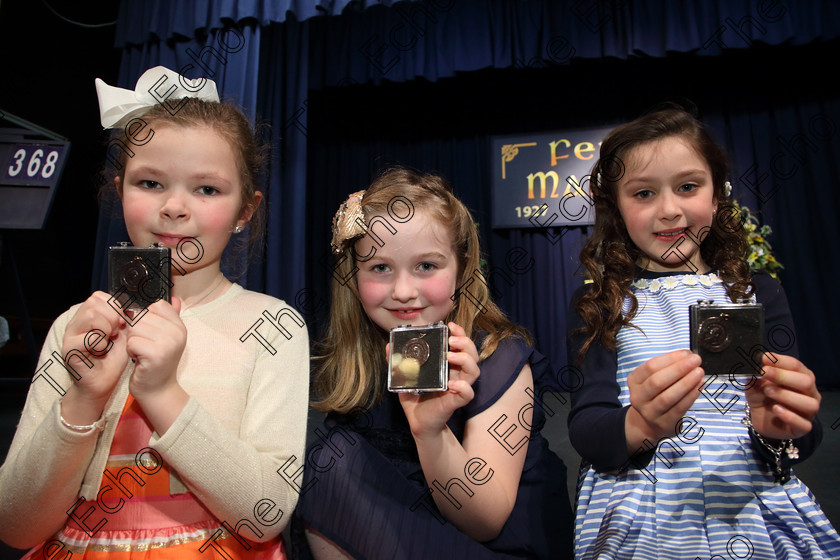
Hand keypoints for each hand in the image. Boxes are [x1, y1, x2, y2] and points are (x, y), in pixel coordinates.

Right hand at [61, 291, 129, 401]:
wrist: (103, 383)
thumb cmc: (112, 358)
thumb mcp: (123, 333)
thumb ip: (125, 318)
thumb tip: (135, 304)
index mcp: (88, 316)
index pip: (99, 296)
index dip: (115, 306)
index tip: (122, 322)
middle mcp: (76, 322)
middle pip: (94, 302)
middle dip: (112, 316)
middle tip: (116, 332)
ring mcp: (70, 335)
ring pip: (91, 315)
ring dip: (106, 327)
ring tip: (109, 340)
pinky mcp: (69, 349)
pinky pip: (87, 336)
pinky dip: (100, 342)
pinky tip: (101, 351)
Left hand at [127, 297, 186, 398]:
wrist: (158, 390)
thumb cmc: (156, 363)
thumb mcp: (166, 338)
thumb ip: (169, 317)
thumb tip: (175, 298)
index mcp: (180, 326)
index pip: (157, 305)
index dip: (145, 316)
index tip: (148, 332)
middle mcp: (178, 333)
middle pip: (142, 316)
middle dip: (136, 331)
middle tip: (144, 346)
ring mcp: (168, 343)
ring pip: (135, 328)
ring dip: (132, 341)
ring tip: (141, 352)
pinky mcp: (156, 354)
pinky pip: (132, 342)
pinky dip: (131, 351)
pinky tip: (139, 359)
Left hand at [397, 322, 480, 438]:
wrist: (418, 423)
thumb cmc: (415, 399)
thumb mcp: (405, 378)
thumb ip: (398, 363)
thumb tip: (389, 347)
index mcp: (447, 365)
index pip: (460, 345)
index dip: (460, 333)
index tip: (450, 326)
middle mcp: (455, 374)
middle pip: (472, 354)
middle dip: (465, 343)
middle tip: (451, 341)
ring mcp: (457, 387)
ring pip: (474, 371)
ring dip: (465, 360)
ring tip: (450, 356)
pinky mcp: (455, 402)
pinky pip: (468, 393)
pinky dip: (464, 387)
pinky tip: (452, 384)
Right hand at [626, 350, 703, 446]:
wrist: (649, 422)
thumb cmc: (656, 394)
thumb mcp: (653, 379)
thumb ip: (668, 367)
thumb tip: (688, 355)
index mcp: (634, 381)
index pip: (650, 367)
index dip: (670, 358)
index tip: (686, 353)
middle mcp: (638, 397)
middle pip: (657, 381)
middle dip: (678, 369)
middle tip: (696, 360)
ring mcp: (650, 412)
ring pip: (667, 397)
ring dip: (686, 383)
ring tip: (699, 372)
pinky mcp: (664, 423)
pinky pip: (679, 408)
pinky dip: (690, 396)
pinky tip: (699, 386)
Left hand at [745, 353, 819, 440]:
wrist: (761, 420)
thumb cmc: (763, 398)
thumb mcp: (755, 385)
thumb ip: (755, 377)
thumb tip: (750, 366)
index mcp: (800, 377)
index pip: (796, 365)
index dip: (780, 361)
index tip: (764, 358)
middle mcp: (809, 393)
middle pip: (806, 381)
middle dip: (783, 376)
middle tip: (764, 372)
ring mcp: (808, 411)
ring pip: (809, 403)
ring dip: (786, 395)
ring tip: (767, 391)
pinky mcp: (803, 428)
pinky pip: (804, 424)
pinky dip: (790, 416)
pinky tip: (776, 409)